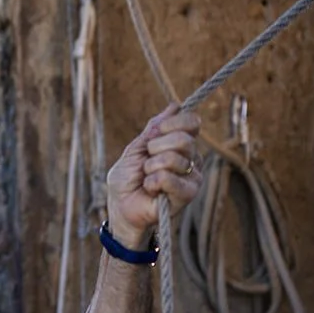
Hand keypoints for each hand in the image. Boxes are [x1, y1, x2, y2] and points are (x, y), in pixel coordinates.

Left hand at [105, 104, 201, 247]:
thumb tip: (175, 106)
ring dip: (151, 167)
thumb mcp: (136, 148)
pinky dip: (152, 182)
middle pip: (183, 139)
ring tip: (147, 178)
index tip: (155, 132)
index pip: (191, 122)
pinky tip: (151, 190)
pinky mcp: (188, 194)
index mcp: (180, 144)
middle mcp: (191, 159)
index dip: (172, 123)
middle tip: (146, 162)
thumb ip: (155, 128)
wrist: (121, 207)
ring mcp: (192, 177)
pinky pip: (169, 178)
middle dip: (155, 148)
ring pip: (175, 158)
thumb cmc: (127, 179)